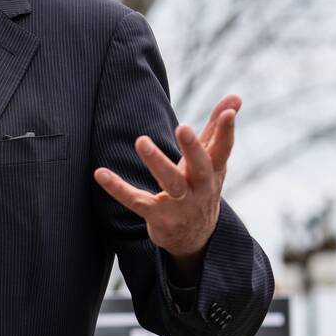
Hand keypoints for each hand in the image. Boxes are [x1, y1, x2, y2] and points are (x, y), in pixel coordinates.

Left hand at [94, 95, 240, 265]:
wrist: (196, 238)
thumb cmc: (201, 187)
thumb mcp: (212, 162)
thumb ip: (217, 130)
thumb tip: (235, 97)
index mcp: (213, 172)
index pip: (223, 150)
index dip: (227, 131)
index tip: (228, 112)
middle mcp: (200, 188)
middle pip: (200, 166)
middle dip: (192, 147)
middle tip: (183, 127)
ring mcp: (180, 204)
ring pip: (170, 182)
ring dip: (157, 161)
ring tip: (141, 140)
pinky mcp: (158, 216)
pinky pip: (136, 201)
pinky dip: (118, 188)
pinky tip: (100, 173)